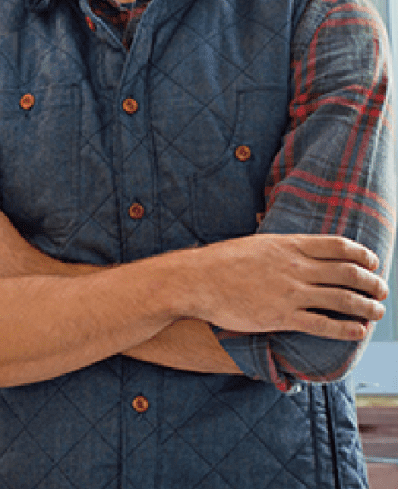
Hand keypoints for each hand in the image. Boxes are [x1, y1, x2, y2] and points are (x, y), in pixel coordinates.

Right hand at [185, 234, 388, 340]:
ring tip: (377, 311)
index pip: (339, 247)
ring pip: (343, 299)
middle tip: (381, 290)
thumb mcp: (256, 243)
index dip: (363, 255)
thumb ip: (281, 246)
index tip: (373, 262)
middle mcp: (296, 268)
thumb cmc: (221, 261)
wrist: (196, 280)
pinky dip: (346, 329)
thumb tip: (296, 246)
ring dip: (367, 306)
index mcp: (289, 245)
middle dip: (372, 282)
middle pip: (348, 273)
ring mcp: (290, 293)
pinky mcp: (281, 317)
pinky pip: (323, 325)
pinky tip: (357, 331)